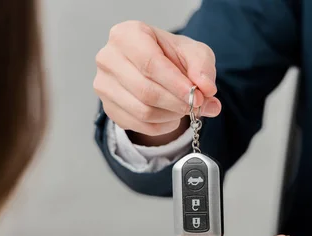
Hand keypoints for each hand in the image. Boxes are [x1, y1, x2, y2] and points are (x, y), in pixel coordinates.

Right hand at [94, 21, 221, 142]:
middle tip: (196, 106)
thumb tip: (207, 90)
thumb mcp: (194, 53)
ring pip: (142, 111)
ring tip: (184, 108)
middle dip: (176, 103)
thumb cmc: (172, 56)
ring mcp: (104, 84)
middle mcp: (108, 58)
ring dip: (171, 115)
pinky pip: (139, 126)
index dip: (176, 84)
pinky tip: (171, 115)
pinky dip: (162, 126)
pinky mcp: (108, 108)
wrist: (156, 68)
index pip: (150, 63)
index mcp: (127, 34)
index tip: (198, 97)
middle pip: (145, 90)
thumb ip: (203, 68)